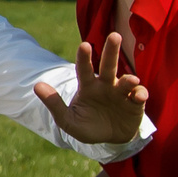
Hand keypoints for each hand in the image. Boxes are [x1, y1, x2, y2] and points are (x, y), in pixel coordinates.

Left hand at [34, 32, 148, 144]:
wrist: (109, 140)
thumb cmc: (87, 126)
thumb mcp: (67, 120)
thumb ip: (54, 104)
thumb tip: (36, 86)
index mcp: (88, 86)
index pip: (84, 69)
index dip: (84, 58)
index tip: (84, 45)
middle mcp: (105, 85)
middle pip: (108, 65)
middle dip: (111, 51)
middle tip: (114, 36)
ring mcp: (121, 93)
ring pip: (126, 81)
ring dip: (128, 79)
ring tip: (131, 80)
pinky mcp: (135, 103)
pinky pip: (139, 96)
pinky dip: (141, 94)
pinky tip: (139, 96)